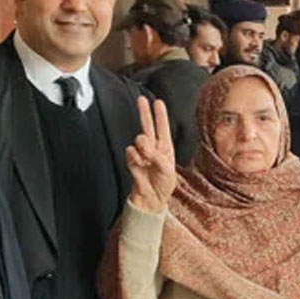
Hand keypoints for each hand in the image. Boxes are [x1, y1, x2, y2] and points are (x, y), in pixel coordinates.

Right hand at [126, 96, 177, 212]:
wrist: (151, 199)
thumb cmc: (164, 186)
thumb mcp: (168, 171)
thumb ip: (158, 158)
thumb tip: (146, 149)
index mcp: (165, 148)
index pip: (163, 128)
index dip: (160, 115)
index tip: (158, 102)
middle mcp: (153, 148)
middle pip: (147, 126)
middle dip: (145, 112)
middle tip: (141, 99)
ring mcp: (142, 153)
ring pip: (140, 138)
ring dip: (144, 146)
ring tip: (147, 159)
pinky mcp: (132, 160)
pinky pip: (130, 151)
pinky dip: (135, 157)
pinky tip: (139, 164)